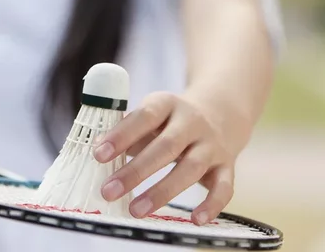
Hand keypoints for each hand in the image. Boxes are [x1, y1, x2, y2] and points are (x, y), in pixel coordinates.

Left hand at [94, 91, 236, 224]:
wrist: (221, 112)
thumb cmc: (171, 120)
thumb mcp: (151, 116)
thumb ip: (127, 131)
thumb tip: (97, 149)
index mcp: (168, 104)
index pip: (145, 116)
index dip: (122, 135)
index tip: (98, 155)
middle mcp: (192, 122)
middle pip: (166, 146)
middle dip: (136, 171)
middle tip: (109, 191)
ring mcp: (211, 144)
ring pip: (191, 168)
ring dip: (163, 191)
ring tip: (136, 210)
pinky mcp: (226, 165)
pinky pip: (224, 187)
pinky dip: (212, 204)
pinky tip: (195, 220)